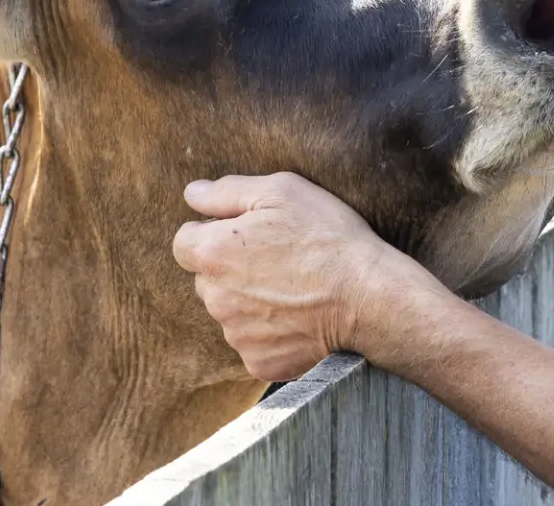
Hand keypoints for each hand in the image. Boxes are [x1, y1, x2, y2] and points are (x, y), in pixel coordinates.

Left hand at [171, 171, 439, 380]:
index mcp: (212, 254)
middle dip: (230, 268)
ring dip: (250, 301)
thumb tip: (191, 194)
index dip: (214, 232)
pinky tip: (299, 316)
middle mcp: (214, 299)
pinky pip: (253, 342)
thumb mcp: (281, 192)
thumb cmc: (328, 237)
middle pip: (207, 279)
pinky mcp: (259, 363)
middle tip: (277, 258)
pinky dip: (270, 331)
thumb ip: (226, 191)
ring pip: (230, 312)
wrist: (369, 298)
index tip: (247, 233)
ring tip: (294, 287)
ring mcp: (236, 335)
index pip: (184, 242)